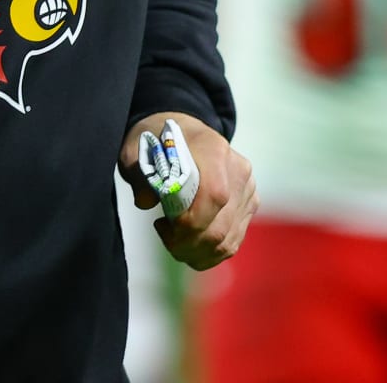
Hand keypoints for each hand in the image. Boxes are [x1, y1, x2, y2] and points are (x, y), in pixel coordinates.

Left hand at [120, 112, 256, 270]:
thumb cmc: (158, 142)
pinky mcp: (249, 204)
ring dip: (197, 253)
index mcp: (213, 149)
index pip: (214, 195)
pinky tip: (188, 246)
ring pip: (228, 239)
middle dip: (189, 244)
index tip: (161, 225)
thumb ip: (138, 173)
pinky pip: (232, 241)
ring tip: (174, 243)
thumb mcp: (137, 149)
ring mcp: (248, 188)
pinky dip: (209, 253)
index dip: (190, 222)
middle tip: (165, 238)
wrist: (184, 133)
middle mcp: (238, 169)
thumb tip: (145, 202)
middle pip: (221, 224)